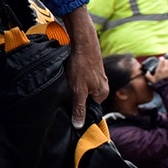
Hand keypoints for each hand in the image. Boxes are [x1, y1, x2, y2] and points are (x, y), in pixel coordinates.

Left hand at [61, 6, 107, 127]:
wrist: (82, 42)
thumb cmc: (82, 65)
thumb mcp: (78, 90)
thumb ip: (79, 108)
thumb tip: (79, 125)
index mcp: (102, 94)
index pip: (90, 109)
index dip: (79, 110)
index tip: (68, 110)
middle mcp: (102, 86)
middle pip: (86, 99)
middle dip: (76, 98)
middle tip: (66, 94)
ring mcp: (97, 77)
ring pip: (83, 89)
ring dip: (74, 88)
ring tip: (68, 83)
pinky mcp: (91, 69)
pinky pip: (82, 80)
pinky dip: (74, 79)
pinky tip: (69, 75)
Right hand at [147, 58, 167, 83]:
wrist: (167, 88)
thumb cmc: (159, 85)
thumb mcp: (151, 81)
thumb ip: (148, 75)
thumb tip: (147, 72)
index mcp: (159, 70)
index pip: (161, 60)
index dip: (161, 58)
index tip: (160, 59)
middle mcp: (165, 69)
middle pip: (167, 61)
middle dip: (166, 61)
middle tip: (164, 63)